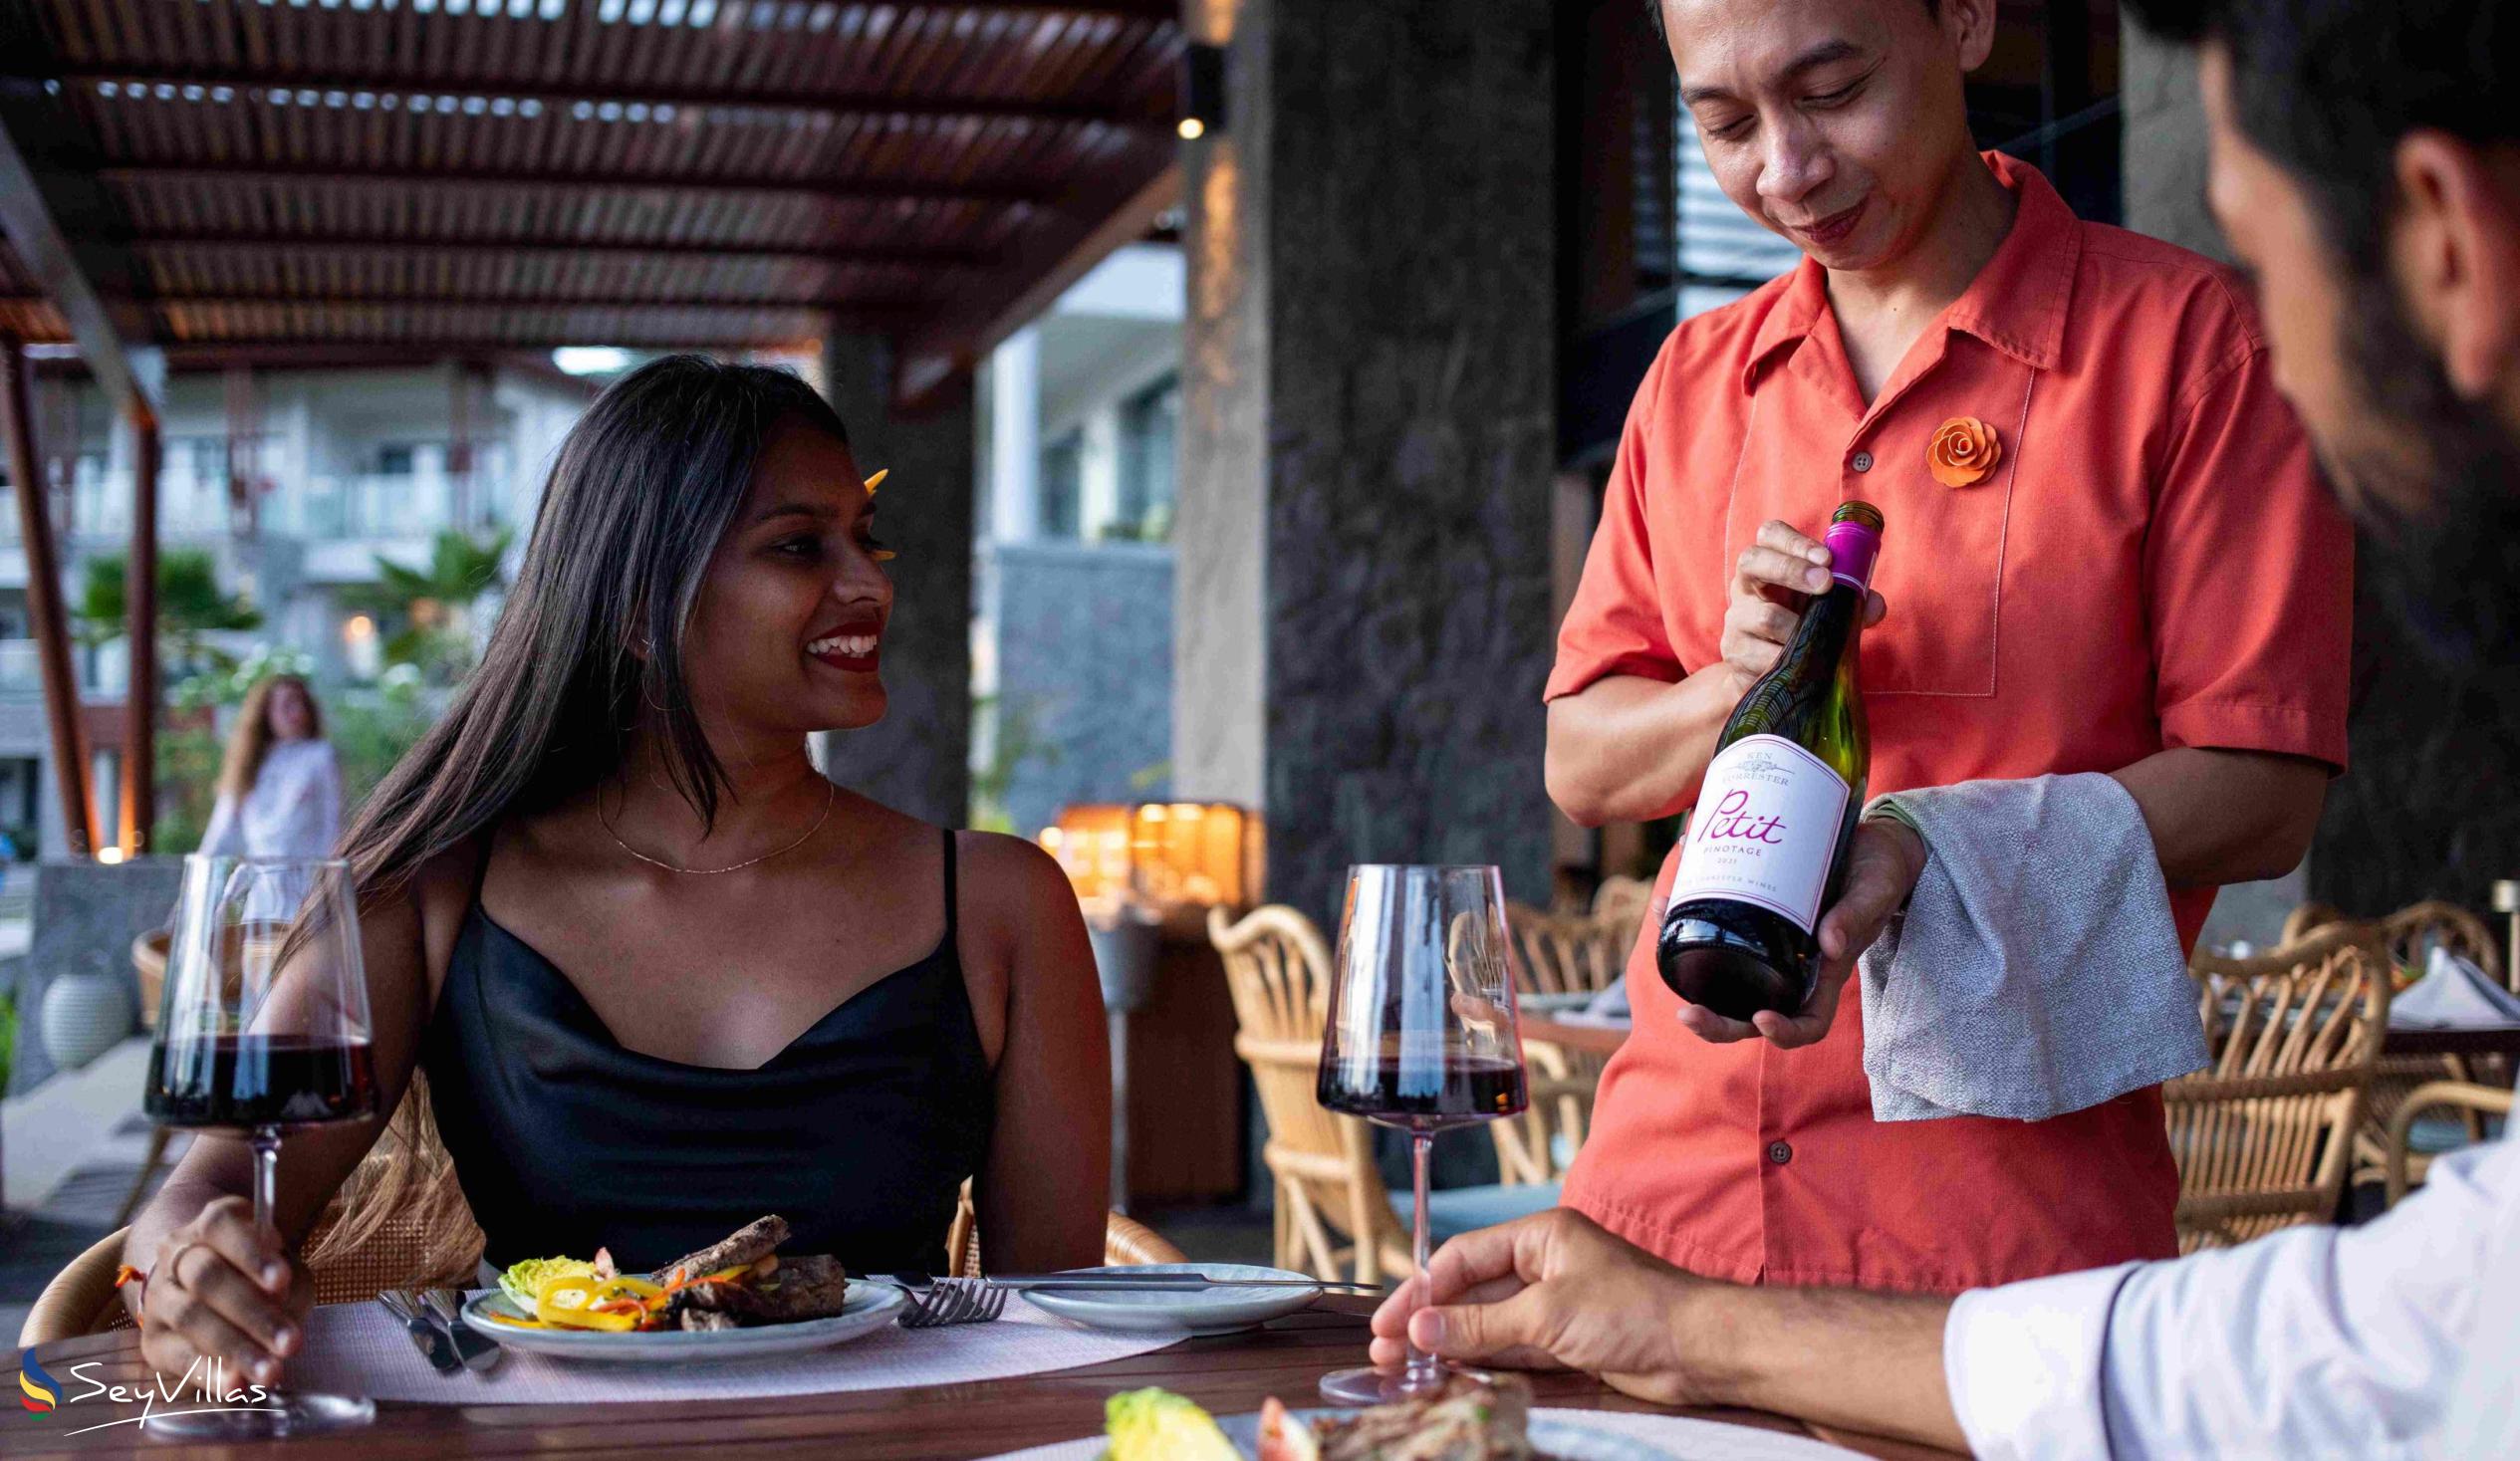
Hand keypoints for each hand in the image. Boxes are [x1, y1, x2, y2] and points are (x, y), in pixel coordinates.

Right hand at [135, 1196, 312, 1387]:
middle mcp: (176, 1254)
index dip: (251, 1254)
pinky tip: (236, 1386)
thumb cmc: (259, 1272)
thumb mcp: (283, 1266)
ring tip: (270, 1372)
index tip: (282, 1280)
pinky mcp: (151, 1339)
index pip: (222, 1226)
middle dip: (252, 1313)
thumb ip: (287, 1282)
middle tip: (290, 1343)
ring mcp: (158, 1297)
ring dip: (235, 1348)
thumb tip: (279, 1304)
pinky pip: (177, 1356)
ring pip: (191, 1317)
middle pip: (207, 1278)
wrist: (208, 1285)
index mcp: (212, 1224)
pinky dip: (209, 1373)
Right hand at [1367, 1210, 1717, 1406]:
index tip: (1391, 1320)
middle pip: (1471, 1290)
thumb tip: (1423, 1328)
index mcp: (1541, 1236)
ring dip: (1450, 1341)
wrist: (1698, 1349)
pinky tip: (1451, 1371)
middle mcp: (1545, 1264)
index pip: (1464, 1257)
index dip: (1422, 1288)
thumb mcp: (1548, 1314)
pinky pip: (1511, 1346)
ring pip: (1488, 1321)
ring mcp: (1555, 1303)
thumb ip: (1482, 1324)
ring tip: (1407, 1365)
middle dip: (1429, 1318)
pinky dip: (1481, 1358)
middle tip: (1386, 1347)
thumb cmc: (1636, 1310)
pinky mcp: (1567, 1339)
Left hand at [1675, 815, 1925, 1048]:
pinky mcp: (1755, 918)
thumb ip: (1857, 914)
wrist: (1873, 843)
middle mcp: (1795, 969)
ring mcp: (1771, 947)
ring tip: (1660, 947)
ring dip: (1690, 974)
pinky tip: (1666, 903)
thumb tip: (1830, 944)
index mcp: (1828, 976)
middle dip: (1719, 1023)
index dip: (1784, 1033)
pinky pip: (1719, 933)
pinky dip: (1687, 922)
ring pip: (1727, 978)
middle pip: (1754, 1015)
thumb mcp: (1875, 891)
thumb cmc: (1882, 873)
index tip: (1761, 1020)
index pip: (1808, 1024)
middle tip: (1687, 1015)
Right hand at [1719, 519, 1888, 693]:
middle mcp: (1746, 587)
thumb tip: (1875, 606)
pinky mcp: (1735, 653)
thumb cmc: (1803, 630)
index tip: (1827, 558)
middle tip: (1825, 583)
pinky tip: (1803, 664)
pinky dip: (1790, 659)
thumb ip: (1852, 603)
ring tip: (1820, 641)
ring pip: (1766, 616)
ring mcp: (1736, 620)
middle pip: (1752, 561)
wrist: (1775, 677)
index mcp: (1768, 566)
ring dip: (1800, 627)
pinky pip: (1764, 655)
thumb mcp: (1827, 609)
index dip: (1795, 542)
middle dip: (1791, 569)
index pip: (1770, 535)